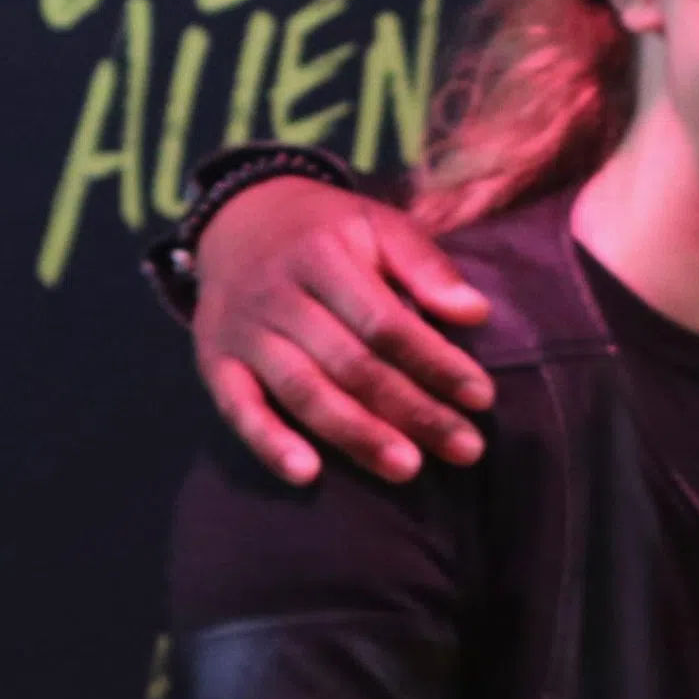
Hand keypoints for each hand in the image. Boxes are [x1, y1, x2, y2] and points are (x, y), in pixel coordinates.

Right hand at [192, 176, 495, 485]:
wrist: (237, 223)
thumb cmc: (327, 233)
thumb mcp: (377, 224)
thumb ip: (425, 265)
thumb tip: (476, 313)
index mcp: (322, 257)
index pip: (385, 322)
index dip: (435, 362)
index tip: (482, 397)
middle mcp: (277, 296)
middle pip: (350, 365)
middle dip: (412, 411)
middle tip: (466, 450)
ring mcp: (244, 333)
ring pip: (303, 392)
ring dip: (357, 435)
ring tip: (408, 469)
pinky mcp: (215, 362)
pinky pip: (238, 408)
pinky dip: (268, 442)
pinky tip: (307, 474)